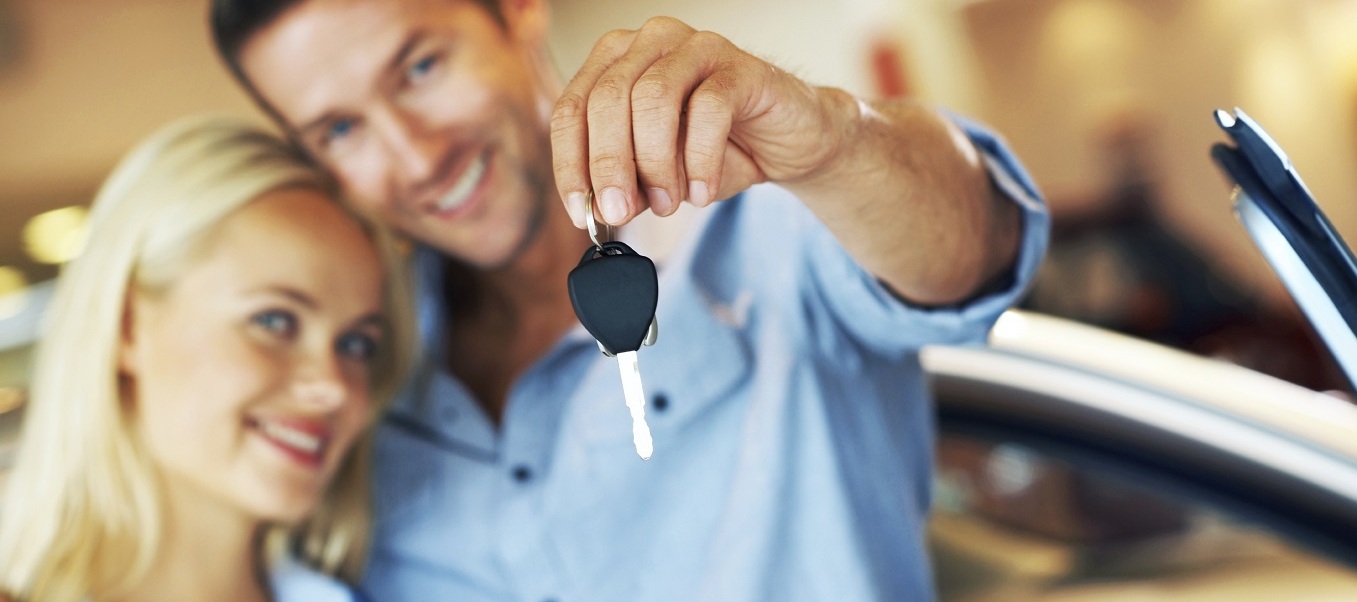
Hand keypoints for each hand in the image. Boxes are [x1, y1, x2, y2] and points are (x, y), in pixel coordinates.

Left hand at [550, 17, 853, 227]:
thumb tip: (600, 209)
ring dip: (654, 163)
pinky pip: (709, 109)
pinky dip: (700, 159)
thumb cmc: (718, 150)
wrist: (788, 142)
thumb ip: (628, 186)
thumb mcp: (660, 176)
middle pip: (608, 100)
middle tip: (620, 213)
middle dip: (609, 165)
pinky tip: (702, 191)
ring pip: (653, 98)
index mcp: (616, 63)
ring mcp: (696, 48)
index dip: (571, 163)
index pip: (572, 109)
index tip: (579, 212)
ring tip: (668, 204)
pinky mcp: (741, 66)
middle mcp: (650, 43)